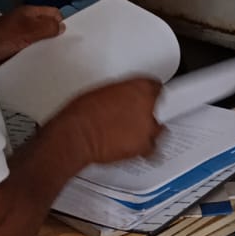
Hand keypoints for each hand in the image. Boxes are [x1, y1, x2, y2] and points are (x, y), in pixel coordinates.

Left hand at [0, 6, 64, 65]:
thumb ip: (46, 27)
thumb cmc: (0, 38)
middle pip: (47, 27)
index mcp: (29, 13)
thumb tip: (62, 26)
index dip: (60, 23)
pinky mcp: (14, 48)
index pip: (53, 13)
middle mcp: (25, 22)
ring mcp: (19, 35)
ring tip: (48, 58)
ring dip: (43, 48)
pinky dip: (34, 55)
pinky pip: (30, 50)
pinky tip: (36, 62)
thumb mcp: (27, 30)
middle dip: (53, 37)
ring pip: (39, 39)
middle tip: (57, 49)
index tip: (63, 37)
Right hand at [48, 77, 164, 165]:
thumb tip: (119, 99)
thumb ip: (119, 94)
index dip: (148, 92)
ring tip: (133, 133)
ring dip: (148, 130)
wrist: (77, 135)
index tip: (146, 96)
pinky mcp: (143, 146)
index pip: (155, 86)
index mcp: (140, 86)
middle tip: (133, 117)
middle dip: (147, 112)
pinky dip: (144, 149)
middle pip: (157, 108)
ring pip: (158, 129)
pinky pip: (150, 148)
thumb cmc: (82, 113)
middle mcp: (148, 106)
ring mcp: (148, 127)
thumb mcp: (102, 92)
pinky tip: (137, 148)